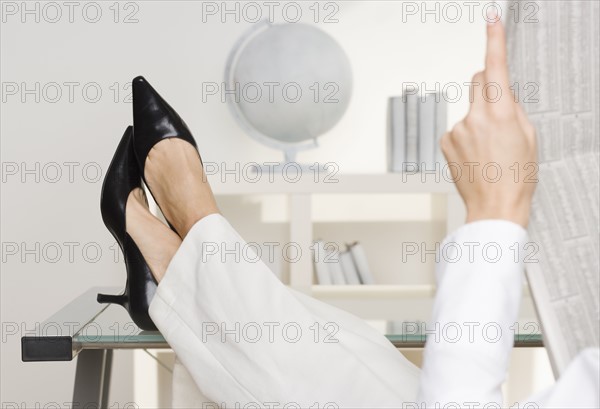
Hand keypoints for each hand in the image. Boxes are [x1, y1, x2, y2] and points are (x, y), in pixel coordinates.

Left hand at [441, 19, 536, 226]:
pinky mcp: (445, 142)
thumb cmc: (516, 178)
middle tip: (499, 113)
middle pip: (478, 83)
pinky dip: (465, 136)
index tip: (491, 20)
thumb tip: (503, 95)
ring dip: (478, 121)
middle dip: (489, 88)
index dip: (493, 40)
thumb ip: (514, 110)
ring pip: (469, 111)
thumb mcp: (529, 138)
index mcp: (500, 113)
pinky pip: (457, 129)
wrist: (494, 208)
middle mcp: (474, 117)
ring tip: (488, 150)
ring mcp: (456, 130)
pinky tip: (475, 156)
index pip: (495, 67)